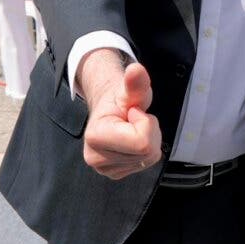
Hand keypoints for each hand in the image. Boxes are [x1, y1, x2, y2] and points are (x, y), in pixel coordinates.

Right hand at [80, 59, 161, 179]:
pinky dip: (145, 150)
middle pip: (147, 152)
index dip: (145, 122)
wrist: (109, 109)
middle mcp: (95, 158)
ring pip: (149, 158)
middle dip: (149, 130)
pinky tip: (133, 140)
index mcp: (95, 137)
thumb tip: (136, 70)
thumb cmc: (120, 99)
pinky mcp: (115, 173)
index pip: (142, 142)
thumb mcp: (131, 89)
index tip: (133, 112)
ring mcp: (105, 169)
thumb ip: (136, 82)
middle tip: (135, 119)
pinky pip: (145, 164)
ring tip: (132, 128)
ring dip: (148, 139)